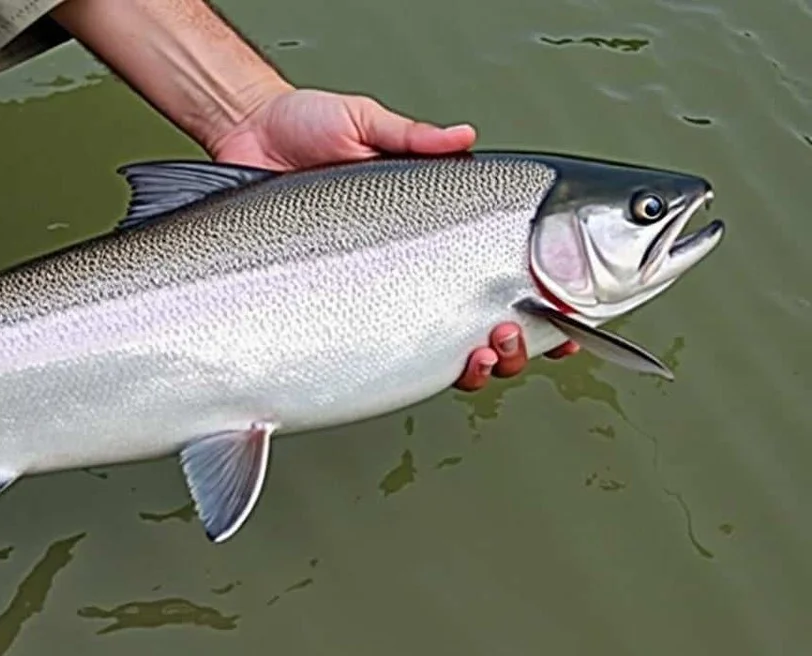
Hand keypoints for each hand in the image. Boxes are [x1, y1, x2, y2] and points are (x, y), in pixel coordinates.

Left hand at [207, 88, 579, 388]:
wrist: (246, 139)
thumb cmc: (304, 127)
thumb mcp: (364, 122)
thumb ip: (413, 137)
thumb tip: (463, 140)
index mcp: (437, 220)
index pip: (509, 267)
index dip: (551, 303)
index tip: (574, 321)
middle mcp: (416, 261)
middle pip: (491, 320)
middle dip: (521, 341)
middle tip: (512, 330)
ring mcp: (381, 289)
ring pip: (451, 348)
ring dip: (484, 361)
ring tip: (485, 352)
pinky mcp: (338, 306)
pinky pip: (387, 352)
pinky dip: (426, 368)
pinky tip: (445, 364)